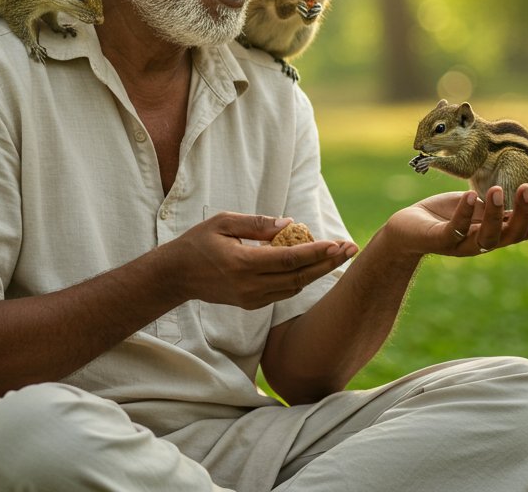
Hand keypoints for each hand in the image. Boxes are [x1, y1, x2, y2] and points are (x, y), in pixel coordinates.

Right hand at [162, 212, 356, 309]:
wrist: (177, 277)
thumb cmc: (198, 243)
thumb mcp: (223, 222)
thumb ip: (256, 223)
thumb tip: (290, 224)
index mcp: (242, 263)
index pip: (288, 259)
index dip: (316, 253)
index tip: (337, 244)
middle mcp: (250, 286)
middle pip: (298, 276)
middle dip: (328, 263)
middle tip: (351, 248)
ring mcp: (251, 298)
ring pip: (294, 287)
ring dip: (318, 272)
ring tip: (339, 255)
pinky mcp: (252, 304)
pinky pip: (284, 292)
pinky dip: (301, 279)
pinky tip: (314, 266)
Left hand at [379, 184, 527, 256]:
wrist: (407, 226)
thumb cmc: (447, 215)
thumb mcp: (481, 208)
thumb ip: (508, 209)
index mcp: (493, 234)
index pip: (521, 233)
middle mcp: (480, 243)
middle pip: (508, 237)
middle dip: (522, 215)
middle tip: (527, 189)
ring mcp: (460, 244)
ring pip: (485, 238)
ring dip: (495, 215)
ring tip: (498, 190)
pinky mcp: (438, 240)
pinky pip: (455, 231)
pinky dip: (464, 213)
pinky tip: (471, 196)